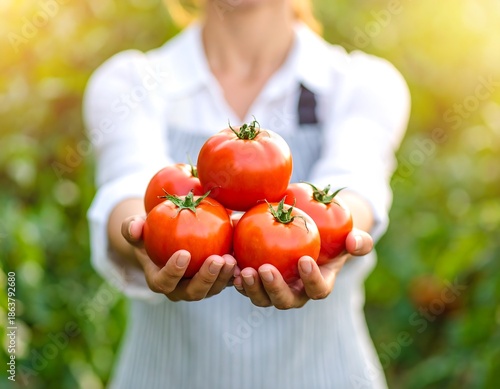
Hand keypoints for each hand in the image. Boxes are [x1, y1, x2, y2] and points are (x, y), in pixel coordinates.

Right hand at [121, 216, 236, 300]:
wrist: (170, 236)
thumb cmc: (151, 231)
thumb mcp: (138, 226)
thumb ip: (131, 227)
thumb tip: (134, 228)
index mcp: (159, 279)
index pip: (164, 282)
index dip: (173, 272)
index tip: (184, 253)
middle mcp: (180, 289)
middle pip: (193, 292)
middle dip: (206, 279)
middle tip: (218, 258)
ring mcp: (200, 287)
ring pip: (213, 290)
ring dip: (224, 277)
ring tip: (232, 258)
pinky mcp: (216, 281)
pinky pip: (227, 282)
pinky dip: (236, 275)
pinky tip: (244, 261)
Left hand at [232, 228, 372, 308]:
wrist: (306, 234)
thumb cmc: (331, 236)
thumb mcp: (347, 236)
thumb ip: (358, 241)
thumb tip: (356, 242)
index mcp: (318, 284)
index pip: (318, 291)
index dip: (312, 280)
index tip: (304, 260)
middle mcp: (295, 292)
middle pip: (285, 301)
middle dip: (274, 288)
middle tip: (264, 269)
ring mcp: (274, 289)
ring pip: (261, 298)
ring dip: (251, 288)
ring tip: (243, 270)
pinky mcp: (256, 281)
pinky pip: (246, 285)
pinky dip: (237, 278)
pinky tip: (229, 264)